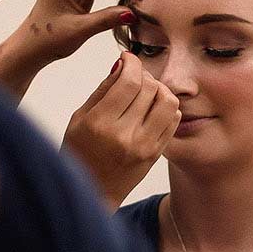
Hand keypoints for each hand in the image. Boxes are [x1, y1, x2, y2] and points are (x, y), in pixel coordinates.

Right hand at [60, 52, 179, 206]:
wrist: (92, 193)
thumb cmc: (80, 152)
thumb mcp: (80, 119)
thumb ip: (102, 90)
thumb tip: (122, 64)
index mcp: (100, 124)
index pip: (129, 82)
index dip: (132, 63)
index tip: (127, 58)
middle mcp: (124, 135)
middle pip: (150, 88)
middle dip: (143, 75)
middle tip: (134, 77)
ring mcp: (144, 146)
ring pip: (168, 101)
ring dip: (159, 90)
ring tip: (146, 93)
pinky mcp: (155, 154)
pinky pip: (173, 119)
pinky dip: (166, 107)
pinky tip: (152, 109)